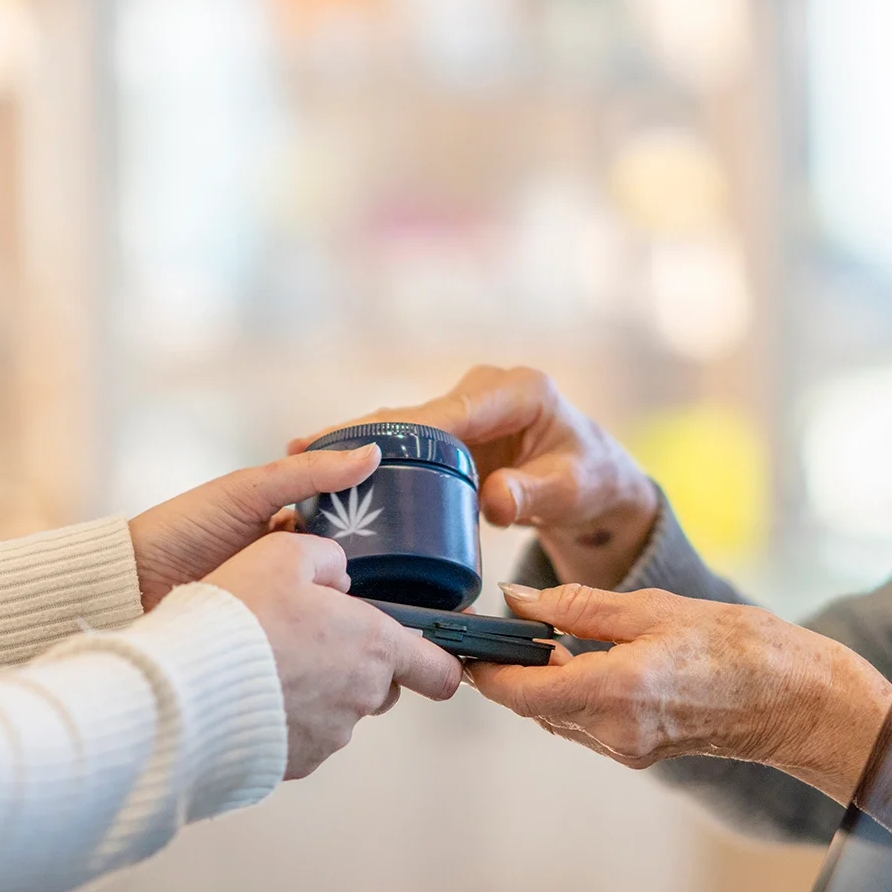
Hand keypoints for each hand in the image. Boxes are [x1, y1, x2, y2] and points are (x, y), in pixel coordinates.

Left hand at [129, 445, 383, 610]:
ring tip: (385, 610)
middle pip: (342, 562)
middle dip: (370, 569)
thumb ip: (309, 473)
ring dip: (350, 603)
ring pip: (330, 598)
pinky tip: (351, 634)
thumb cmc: (184, 528)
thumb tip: (370, 454)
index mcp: (283, 520)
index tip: (408, 530)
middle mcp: (284, 558)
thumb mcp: (250, 491)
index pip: (342, 520)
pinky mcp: (269, 627)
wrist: (133, 584)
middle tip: (403, 578)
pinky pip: (307, 627)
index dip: (373, 523)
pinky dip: (326, 628)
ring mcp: (277, 594)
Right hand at [204, 534, 463, 779]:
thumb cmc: (240, 617)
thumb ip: (326, 558)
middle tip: (309, 642)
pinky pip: (301, 738)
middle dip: (354, 666)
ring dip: (316, 693)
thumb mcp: (284, 553)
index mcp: (374, 646)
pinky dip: (284, 720)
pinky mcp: (295, 763)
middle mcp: (361, 696)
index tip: (427, 657)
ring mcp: (329, 736)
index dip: (436, 663)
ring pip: (338, 712)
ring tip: (268, 667)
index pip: (439, 671)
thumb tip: (338, 573)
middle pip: (380, 686)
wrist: (187, 686)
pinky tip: (250, 697)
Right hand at [292, 366, 659, 587]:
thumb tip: (495, 501)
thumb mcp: (573, 492)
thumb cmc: (591, 484)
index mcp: (518, 391)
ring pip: (401, 425)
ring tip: (295, 456)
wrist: (597, 486)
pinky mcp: (452, 431)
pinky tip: (320, 465)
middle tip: (303, 450)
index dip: (404, 430)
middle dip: (360, 431)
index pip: (453, 411)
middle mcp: (485, 390)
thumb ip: (536, 495)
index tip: (359, 446)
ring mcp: (465, 409)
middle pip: (414, 413)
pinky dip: (368, 452)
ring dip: (353, 440)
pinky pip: (405, 441)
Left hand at [467, 583, 891, 803]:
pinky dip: (570, 690)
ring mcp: (624, 748)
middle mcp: (611, 731)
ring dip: (540, 679)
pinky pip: (584, 721)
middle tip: (493, 625)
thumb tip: (517, 601)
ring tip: (536, 634)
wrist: (798, 699)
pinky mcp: (638, 751)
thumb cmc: (737, 645)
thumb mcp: (652, 609)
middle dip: (508, 669)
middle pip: (530, 705)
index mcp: (612, 692)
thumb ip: (578, 605)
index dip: (481, 667)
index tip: (461, 638)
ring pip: (555, 714)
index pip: (517, 692)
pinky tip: (579, 656)